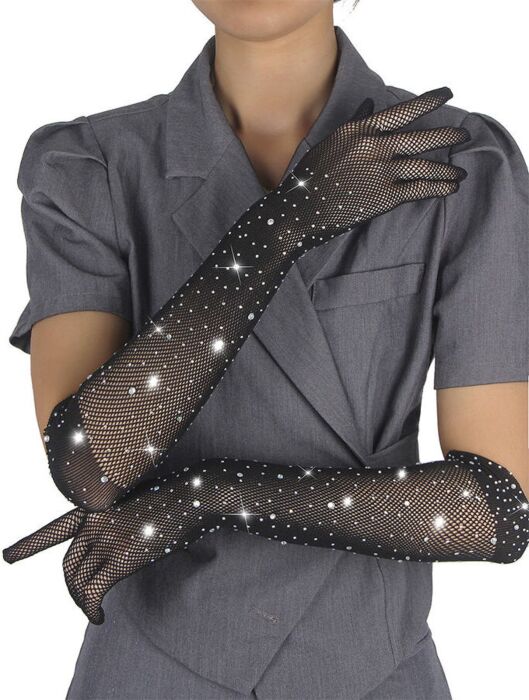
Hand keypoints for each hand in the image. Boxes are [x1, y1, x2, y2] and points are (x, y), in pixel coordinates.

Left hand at [3, 467, 211, 623]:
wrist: (196, 494)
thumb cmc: (178, 496)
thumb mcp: (143, 499)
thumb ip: (125, 518)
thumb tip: (129, 544)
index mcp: (96, 505)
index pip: (55, 529)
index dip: (29, 544)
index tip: (8, 556)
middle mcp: (95, 521)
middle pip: (68, 565)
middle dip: (72, 588)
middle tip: (84, 600)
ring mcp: (106, 538)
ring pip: (78, 582)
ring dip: (83, 602)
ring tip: (95, 610)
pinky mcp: (119, 558)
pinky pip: (92, 592)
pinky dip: (91, 609)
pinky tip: (100, 617)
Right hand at [279, 86, 468, 254]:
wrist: (301, 211)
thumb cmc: (311, 177)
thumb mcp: (330, 142)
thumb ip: (355, 122)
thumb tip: (372, 103)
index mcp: (360, 131)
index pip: (402, 112)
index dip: (427, 102)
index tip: (446, 94)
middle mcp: (374, 148)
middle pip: (420, 138)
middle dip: (446, 136)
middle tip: (464, 134)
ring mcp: (381, 172)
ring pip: (424, 166)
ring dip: (447, 170)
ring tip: (460, 173)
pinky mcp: (385, 196)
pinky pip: (420, 189)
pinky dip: (439, 188)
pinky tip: (451, 188)